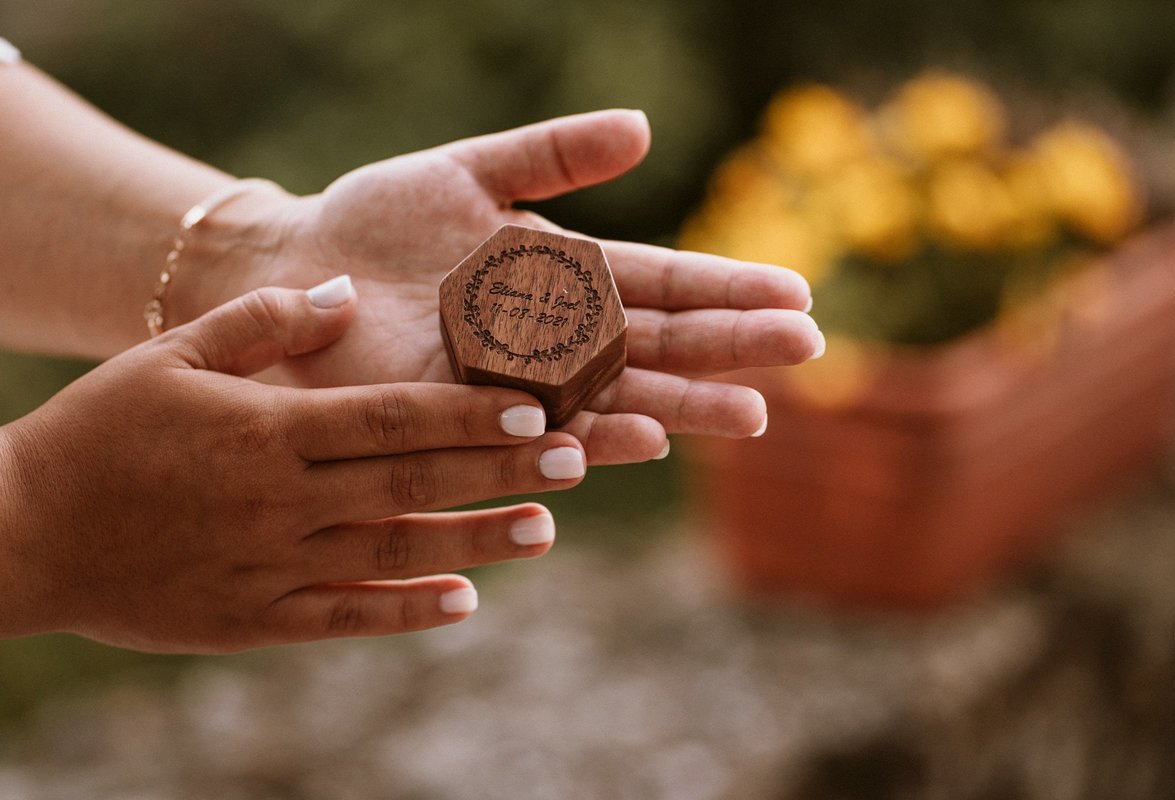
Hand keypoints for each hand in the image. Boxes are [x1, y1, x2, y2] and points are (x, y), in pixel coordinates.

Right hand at [0, 279, 583, 652]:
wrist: (21, 533)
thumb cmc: (98, 432)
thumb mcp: (170, 355)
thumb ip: (263, 323)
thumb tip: (346, 293)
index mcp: (266, 430)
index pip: (390, 418)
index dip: (468, 415)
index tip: (536, 408)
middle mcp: (281, 500)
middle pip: (411, 483)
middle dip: (499, 472)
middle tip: (576, 459)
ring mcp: (271, 565)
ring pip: (394, 552)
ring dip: (476, 542)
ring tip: (547, 529)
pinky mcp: (255, 619)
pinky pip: (345, 617)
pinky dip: (406, 611)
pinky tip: (464, 602)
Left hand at [180, 110, 822, 464]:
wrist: (297, 273)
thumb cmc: (374, 221)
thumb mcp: (467, 172)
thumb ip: (552, 154)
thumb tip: (645, 127)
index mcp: (563, 273)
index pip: (663, 280)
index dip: (727, 287)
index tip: (796, 294)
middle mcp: (554, 334)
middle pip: (658, 341)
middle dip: (731, 346)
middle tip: (810, 350)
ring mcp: (519, 379)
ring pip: (617, 394)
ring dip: (683, 403)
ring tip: (751, 413)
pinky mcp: (473, 413)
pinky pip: (545, 425)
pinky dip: (597, 433)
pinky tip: (648, 437)